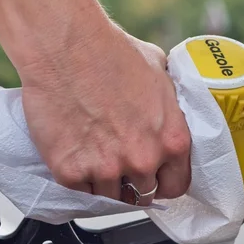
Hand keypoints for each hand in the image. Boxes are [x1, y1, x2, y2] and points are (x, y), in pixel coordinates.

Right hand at [18, 24, 191, 204]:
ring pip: (110, 197)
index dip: (164, 182)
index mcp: (172, 141)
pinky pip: (79, 190)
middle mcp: (143, 160)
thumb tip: (169, 112)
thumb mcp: (161, 74)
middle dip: (133, 183)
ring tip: (94, 156)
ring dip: (104, 182)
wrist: (66, 46)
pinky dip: (77, 177)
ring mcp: (106, 169)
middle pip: (143, 195)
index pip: (177, 186)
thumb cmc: (111, 52)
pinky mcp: (70, 172)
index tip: (153, 178)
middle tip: (119, 163)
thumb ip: (168, 106)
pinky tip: (75, 153)